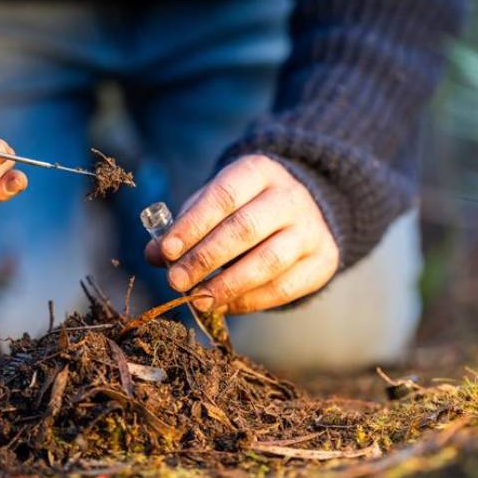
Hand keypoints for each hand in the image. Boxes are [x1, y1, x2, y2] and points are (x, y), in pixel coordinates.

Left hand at [145, 154, 339, 313]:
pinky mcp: (324, 260)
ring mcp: (311, 229)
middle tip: (176, 281)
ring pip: (268, 261)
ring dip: (227, 285)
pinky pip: (284, 287)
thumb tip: (154, 254)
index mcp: (259, 171)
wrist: (306, 212)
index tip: (166, 250)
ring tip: (198, 300)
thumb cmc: (245, 208)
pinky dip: (249, 301)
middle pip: (245, 228)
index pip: (224, 195)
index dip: (193, 224)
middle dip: (205, 258)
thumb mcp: (214, 204)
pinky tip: (224, 306)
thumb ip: (185, 226)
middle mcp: (290, 196)